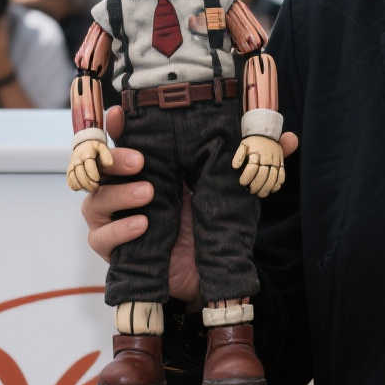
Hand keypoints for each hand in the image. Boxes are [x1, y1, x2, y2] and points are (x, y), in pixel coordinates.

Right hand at [66, 135, 113, 192]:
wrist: (83, 145)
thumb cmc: (95, 149)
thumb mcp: (102, 148)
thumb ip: (107, 156)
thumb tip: (108, 165)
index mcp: (87, 153)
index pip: (89, 166)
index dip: (93, 174)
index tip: (98, 180)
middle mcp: (77, 159)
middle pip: (80, 174)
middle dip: (88, 183)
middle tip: (96, 188)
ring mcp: (72, 166)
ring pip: (73, 178)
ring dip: (82, 186)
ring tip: (91, 189)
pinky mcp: (69, 171)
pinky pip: (69, 181)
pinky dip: (75, 187)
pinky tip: (83, 188)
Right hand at [81, 106, 299, 303]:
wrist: (205, 273)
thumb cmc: (209, 221)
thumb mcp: (230, 190)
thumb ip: (252, 163)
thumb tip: (289, 139)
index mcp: (146, 166)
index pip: (122, 139)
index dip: (116, 124)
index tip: (119, 111)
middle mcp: (121, 187)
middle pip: (100, 167)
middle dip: (116, 158)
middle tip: (140, 160)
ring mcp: (112, 218)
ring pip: (95, 201)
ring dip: (118, 194)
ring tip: (148, 195)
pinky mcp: (112, 248)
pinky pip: (101, 238)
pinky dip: (118, 231)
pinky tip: (142, 225)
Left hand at [233, 134, 285, 197]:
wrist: (266, 133)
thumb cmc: (253, 142)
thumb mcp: (243, 145)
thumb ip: (239, 156)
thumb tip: (235, 166)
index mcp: (257, 152)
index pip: (252, 167)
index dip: (247, 176)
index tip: (242, 183)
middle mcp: (268, 157)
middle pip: (263, 174)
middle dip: (256, 185)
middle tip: (250, 190)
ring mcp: (276, 161)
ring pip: (274, 177)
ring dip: (267, 187)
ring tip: (260, 194)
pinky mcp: (281, 163)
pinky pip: (282, 175)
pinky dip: (278, 184)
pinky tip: (272, 189)